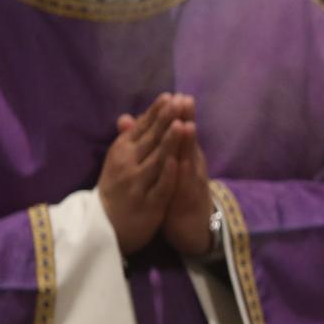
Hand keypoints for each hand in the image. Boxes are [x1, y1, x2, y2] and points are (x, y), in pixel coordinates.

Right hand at [98, 94, 182, 253]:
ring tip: (181, 124)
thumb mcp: (118, 161)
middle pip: (149, 141)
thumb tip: (127, 116)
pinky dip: (167, 174)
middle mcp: (127, 166)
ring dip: (168, 143)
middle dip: (164, 121)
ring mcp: (137, 185)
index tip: (169, 96)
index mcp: (121, 152)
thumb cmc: (115, 188)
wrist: (105, 225)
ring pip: (156, 161)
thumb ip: (128, 139)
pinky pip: (159, 187)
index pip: (140, 129)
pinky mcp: (148, 204)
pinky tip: (177, 161)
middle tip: (178, 102)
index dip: (155, 113)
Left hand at [160, 94, 215, 257]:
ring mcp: (192, 183)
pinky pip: (185, 186)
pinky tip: (180, 163)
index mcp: (184, 157)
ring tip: (186, 125)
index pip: (181, 132)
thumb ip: (153, 145)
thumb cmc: (176, 195)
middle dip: (187, 121)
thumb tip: (131, 121)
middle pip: (189, 141)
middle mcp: (191, 166)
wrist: (192, 228)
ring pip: (191, 161)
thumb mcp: (164, 168)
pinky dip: (183, 174)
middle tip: (186, 100)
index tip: (176, 95)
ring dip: (189, 144)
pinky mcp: (189, 200)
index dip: (180, 114)